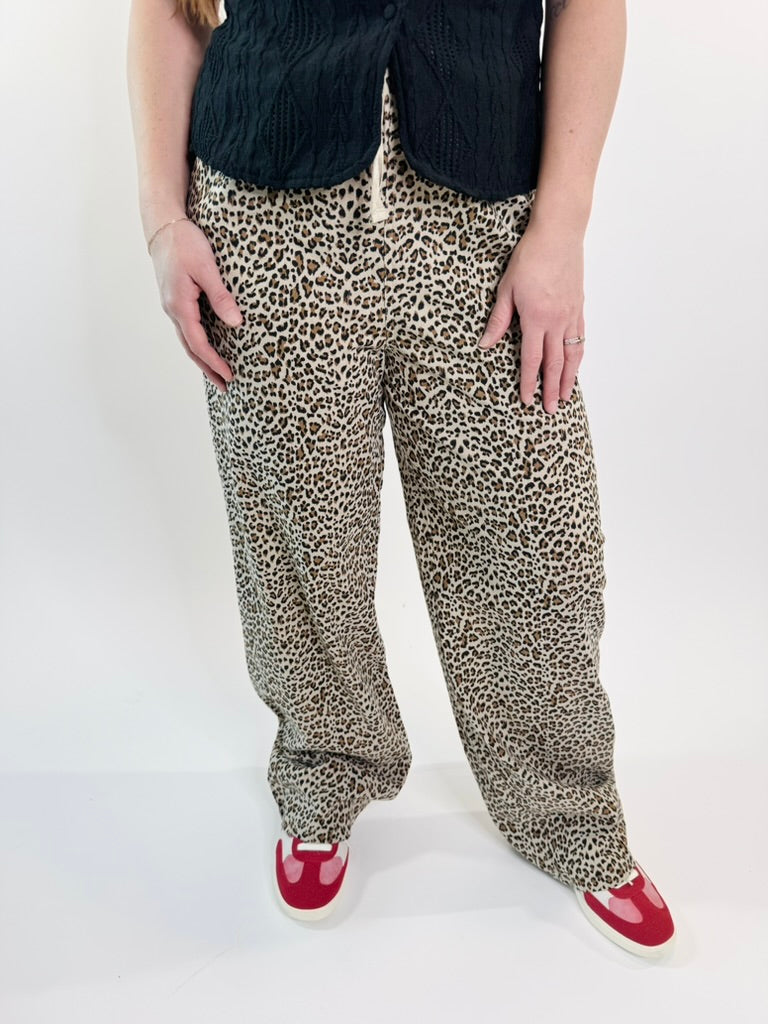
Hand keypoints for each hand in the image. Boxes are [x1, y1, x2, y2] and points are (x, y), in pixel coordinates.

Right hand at [149, 219, 241, 392]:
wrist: (163, 225)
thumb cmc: (185, 242)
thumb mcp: (207, 268)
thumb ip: (220, 297)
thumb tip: (235, 323)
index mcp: (179, 305)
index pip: (198, 343)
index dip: (214, 362)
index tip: (230, 375)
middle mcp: (173, 309)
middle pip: (191, 348)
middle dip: (208, 368)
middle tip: (225, 386)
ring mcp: (172, 305)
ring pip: (188, 340)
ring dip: (203, 359)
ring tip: (218, 374)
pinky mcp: (176, 299)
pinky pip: (187, 328)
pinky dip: (198, 344)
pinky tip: (208, 348)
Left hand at [478, 222, 585, 413]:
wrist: (559, 234)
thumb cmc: (530, 258)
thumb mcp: (506, 289)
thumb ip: (498, 320)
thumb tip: (485, 344)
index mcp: (536, 318)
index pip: (531, 359)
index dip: (528, 382)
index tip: (526, 399)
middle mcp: (557, 321)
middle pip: (555, 364)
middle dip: (552, 389)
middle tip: (551, 411)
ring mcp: (571, 315)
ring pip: (572, 355)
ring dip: (569, 379)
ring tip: (566, 397)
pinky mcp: (579, 307)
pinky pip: (580, 340)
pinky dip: (577, 358)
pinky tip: (574, 367)